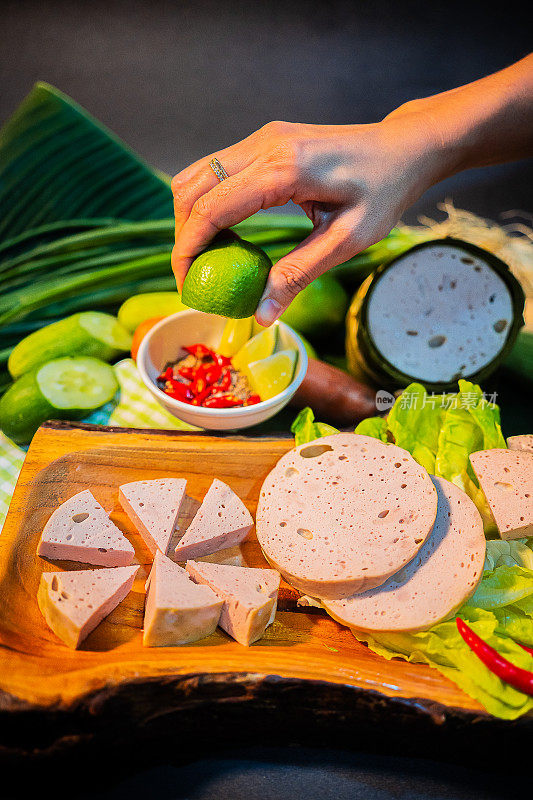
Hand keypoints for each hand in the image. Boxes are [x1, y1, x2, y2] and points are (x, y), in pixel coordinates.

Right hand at [171, 116, 445, 324]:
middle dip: (183, 236)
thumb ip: (299, 274)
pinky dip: (209, 204)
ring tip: (208, 260)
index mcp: (284, 168)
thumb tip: (260, 314)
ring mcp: (262, 138)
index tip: (187, 286)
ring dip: (191, 218)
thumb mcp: (348, 241)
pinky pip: (218, 172)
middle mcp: (264, 144)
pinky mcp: (265, 141)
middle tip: (195, 278)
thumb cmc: (385, 191)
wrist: (404, 147)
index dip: (189, 249)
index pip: (211, 207)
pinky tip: (227, 236)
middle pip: (191, 187)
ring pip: (198, 175)